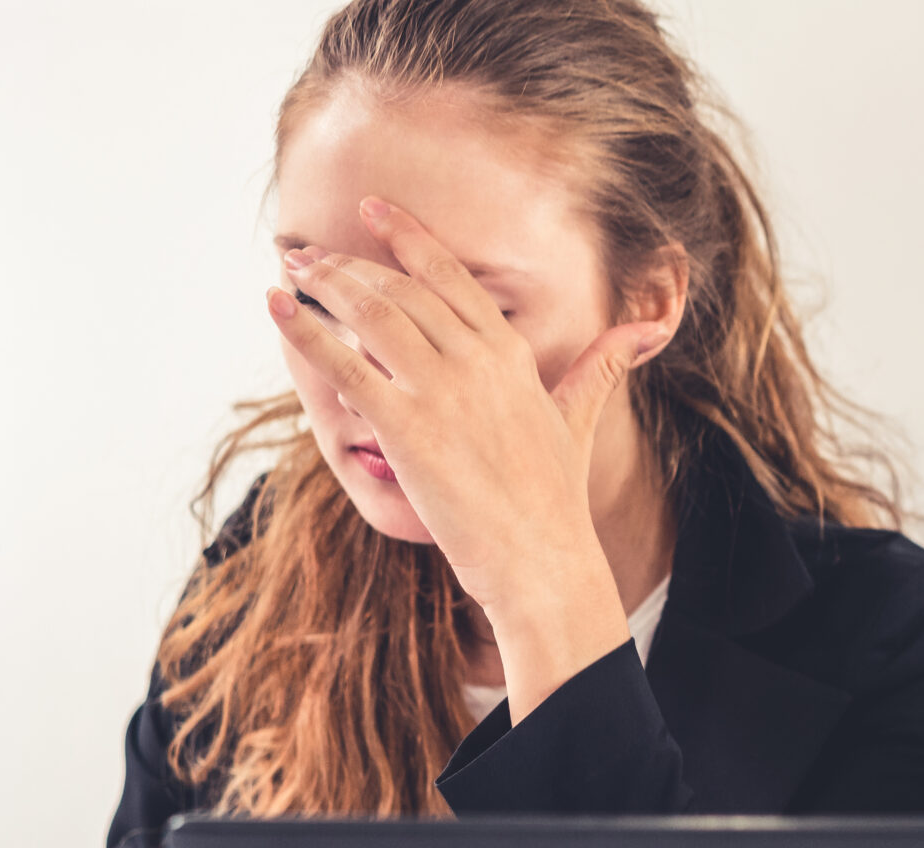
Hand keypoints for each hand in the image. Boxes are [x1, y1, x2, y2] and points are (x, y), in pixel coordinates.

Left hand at [269, 198, 667, 709]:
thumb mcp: (579, 419)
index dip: (408, 237)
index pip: (451, 277)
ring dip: (325, 285)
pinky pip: (344, 367)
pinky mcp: (407, 429)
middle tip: (310, 257)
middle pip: (400, 290)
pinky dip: (304, 333)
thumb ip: (602, 366)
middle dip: (349, 265)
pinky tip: (276, 309)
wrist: (542, 560)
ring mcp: (442, 392)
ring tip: (294, 273)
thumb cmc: (557, 499)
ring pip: (370, 314)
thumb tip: (647, 329)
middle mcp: (477, 361)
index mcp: (511, 354)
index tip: (374, 210)